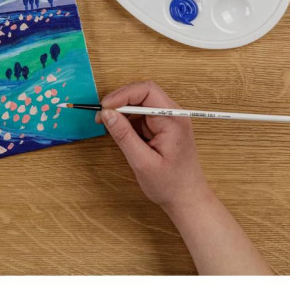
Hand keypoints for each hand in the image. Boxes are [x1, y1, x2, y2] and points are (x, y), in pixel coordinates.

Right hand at [99, 80, 211, 212]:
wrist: (187, 199)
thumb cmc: (170, 185)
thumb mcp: (142, 162)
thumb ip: (124, 136)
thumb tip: (106, 113)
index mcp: (173, 120)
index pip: (146, 91)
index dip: (123, 94)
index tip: (105, 107)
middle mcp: (173, 115)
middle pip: (142, 94)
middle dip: (120, 102)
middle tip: (102, 117)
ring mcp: (168, 120)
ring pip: (140, 104)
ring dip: (122, 112)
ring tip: (108, 127)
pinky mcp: (162, 127)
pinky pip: (141, 116)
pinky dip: (128, 121)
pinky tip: (121, 133)